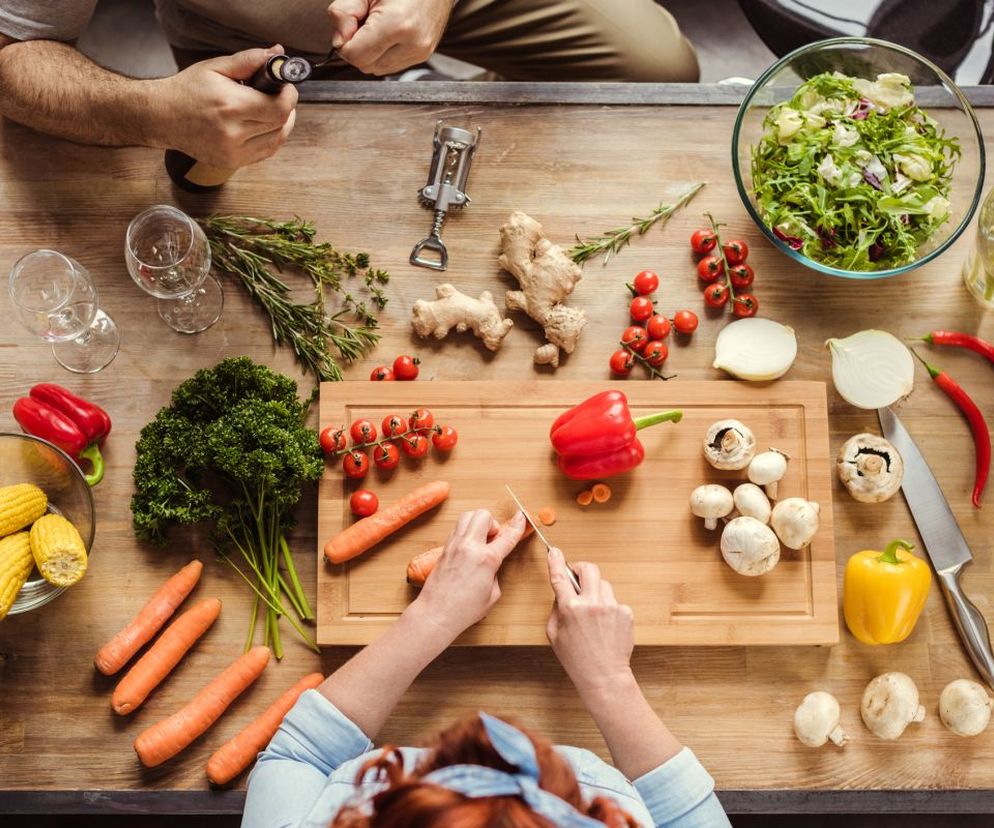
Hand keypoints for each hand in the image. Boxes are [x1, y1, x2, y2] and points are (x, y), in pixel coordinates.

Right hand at [154, 46, 297, 167]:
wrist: (163, 117)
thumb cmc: (188, 90)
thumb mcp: (215, 67)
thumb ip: (248, 60)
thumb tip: (277, 53)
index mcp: (230, 106)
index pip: (279, 108)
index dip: (289, 96)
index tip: (286, 86)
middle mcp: (233, 133)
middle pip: (280, 124)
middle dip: (286, 107)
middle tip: (278, 94)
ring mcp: (233, 152)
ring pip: (277, 140)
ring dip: (281, 123)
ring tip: (271, 108)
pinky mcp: (232, 163)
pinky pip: (265, 152)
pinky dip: (271, 137)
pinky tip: (264, 124)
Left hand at [327, 0, 451, 74]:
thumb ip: (344, 13)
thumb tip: (339, 42)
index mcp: (398, 25)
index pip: (355, 55)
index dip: (345, 42)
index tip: (350, 24)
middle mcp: (413, 44)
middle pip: (365, 66)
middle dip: (357, 48)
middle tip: (363, 23)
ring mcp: (420, 53)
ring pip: (377, 69)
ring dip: (370, 52)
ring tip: (377, 27)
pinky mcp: (423, 55)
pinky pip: (391, 66)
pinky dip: (382, 53)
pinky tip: (387, 34)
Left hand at [414, 509, 525, 640]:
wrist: (436, 613)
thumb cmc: (464, 609)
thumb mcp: (493, 594)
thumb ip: (495, 573)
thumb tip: (492, 563)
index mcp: (486, 559)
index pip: (507, 536)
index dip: (518, 525)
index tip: (522, 517)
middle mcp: (469, 546)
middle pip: (483, 515)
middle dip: (492, 523)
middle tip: (493, 538)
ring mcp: (454, 545)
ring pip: (467, 516)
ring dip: (477, 523)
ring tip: (480, 540)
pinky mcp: (444, 548)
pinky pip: (457, 529)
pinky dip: (466, 532)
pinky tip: (468, 548)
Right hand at [546, 552, 634, 696]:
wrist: (604, 676)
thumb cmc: (576, 659)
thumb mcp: (554, 634)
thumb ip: (556, 609)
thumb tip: (562, 593)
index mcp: (571, 608)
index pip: (560, 577)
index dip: (556, 561)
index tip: (555, 552)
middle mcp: (592, 603)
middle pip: (589, 569)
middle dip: (581, 569)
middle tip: (578, 577)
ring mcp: (611, 606)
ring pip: (603, 585)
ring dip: (596, 592)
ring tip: (594, 614)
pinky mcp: (625, 612)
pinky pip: (614, 601)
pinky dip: (609, 608)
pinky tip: (606, 626)